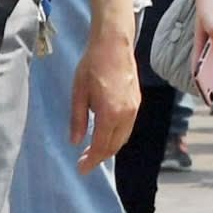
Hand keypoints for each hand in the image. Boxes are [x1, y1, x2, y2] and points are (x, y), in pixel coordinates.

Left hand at [69, 26, 140, 174]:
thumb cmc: (92, 64)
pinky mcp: (137, 102)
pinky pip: (127, 128)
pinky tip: (105, 133)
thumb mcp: (78, 91)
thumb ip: (77, 118)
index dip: (91, 160)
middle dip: (99, 157)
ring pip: (123, 138)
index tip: (80, 168)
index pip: (101, 146)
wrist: (114, 43)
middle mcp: (126, 114)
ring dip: (109, 148)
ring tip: (93, 150)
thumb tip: (75, 142)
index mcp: (110, 113)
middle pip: (114, 146)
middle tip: (84, 161)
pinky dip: (117, 136)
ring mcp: (134, 108)